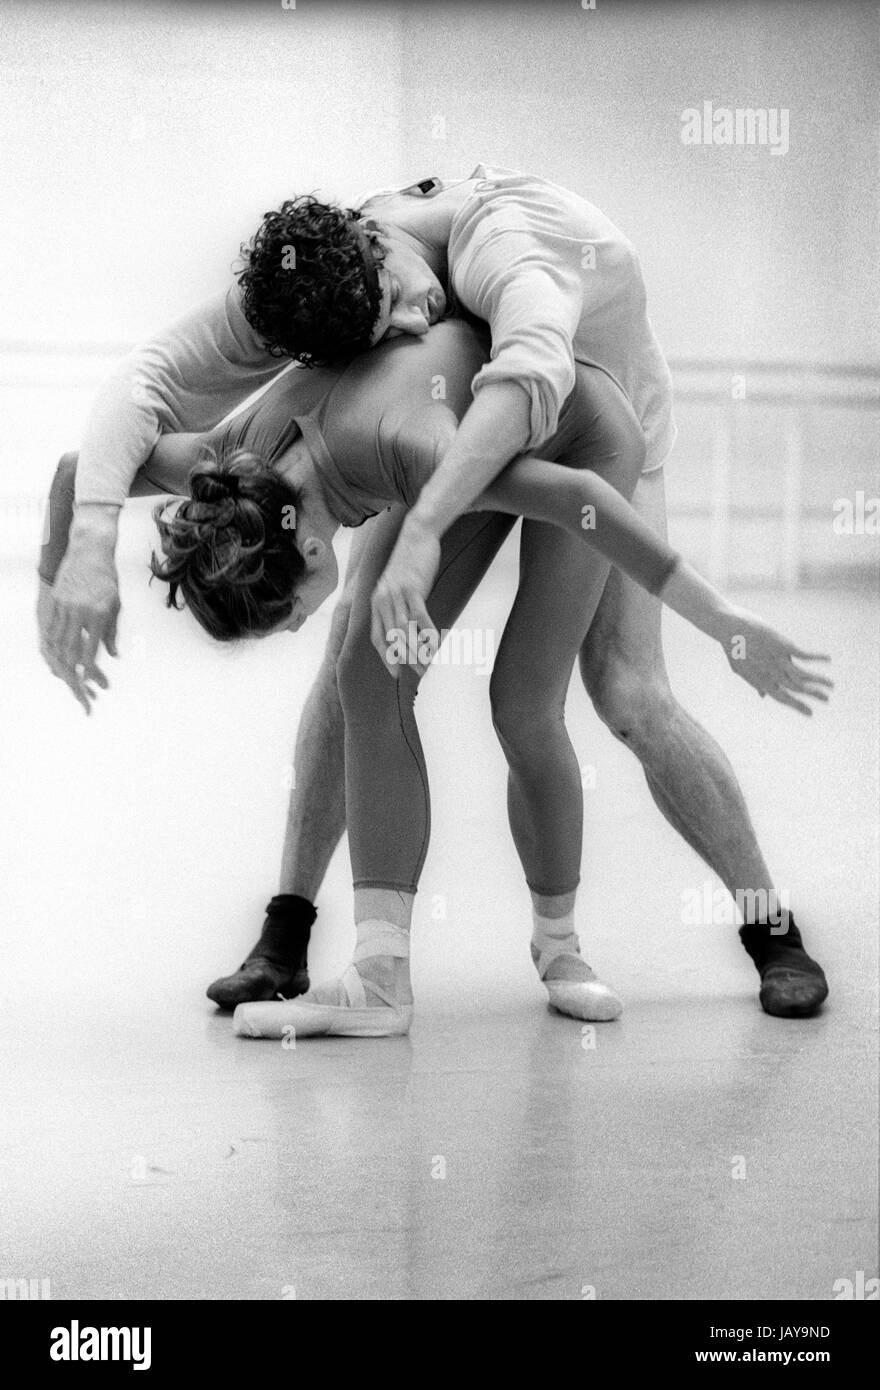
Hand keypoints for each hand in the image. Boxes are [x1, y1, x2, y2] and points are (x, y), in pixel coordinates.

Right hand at [42, 544, 119, 714]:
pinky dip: (53, 643)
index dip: (91, 671)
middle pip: (71, 651)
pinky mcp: (56, 600)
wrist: (90, 550)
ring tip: (66, 675)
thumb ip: (112, 632)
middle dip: (74, 673)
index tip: (94, 684)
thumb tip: (113, 655)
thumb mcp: (116, 605)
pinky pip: (51, 627)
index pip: (92, 650)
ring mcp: (65, 605)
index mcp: (99, 615)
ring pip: (58, 640)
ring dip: (62, 661)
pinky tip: (54, 653)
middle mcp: (80, 612)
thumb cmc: (108, 579)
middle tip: (78, 688)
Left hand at [370, 516, 441, 677]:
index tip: (395, 672)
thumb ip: (398, 605)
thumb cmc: (410, 561)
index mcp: (377, 601)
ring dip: (417, 651)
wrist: (417, 534)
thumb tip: (407, 627)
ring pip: (405, 630)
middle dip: (405, 659)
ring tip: (428, 665)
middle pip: (392, 637)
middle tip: (418, 674)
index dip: (386, 656)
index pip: (377, 636)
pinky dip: (428, 633)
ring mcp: (396, 594)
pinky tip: (436, 644)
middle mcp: (383, 599)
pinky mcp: (412, 587)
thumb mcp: (398, 585)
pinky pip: (419, 616)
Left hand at [720, 607, 832, 714]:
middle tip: (827, 700)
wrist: (729, 628)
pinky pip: (804, 655)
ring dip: (819, 681)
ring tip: (832, 685)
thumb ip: (755, 683)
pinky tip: (828, 659)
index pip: (782, 697)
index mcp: (761, 680)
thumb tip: (763, 696)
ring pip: (803, 676)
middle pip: (796, 689)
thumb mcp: (741, 669)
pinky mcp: (783, 646)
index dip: (797, 706)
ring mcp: (778, 660)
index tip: (810, 713)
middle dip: (813, 695)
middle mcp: (772, 673)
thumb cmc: (733, 648)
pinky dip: (817, 658)